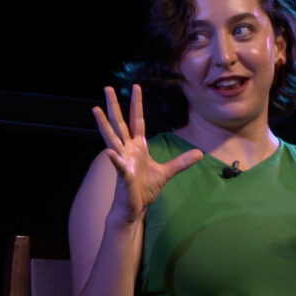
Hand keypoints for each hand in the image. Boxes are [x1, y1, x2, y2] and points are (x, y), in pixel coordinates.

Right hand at [93, 84, 202, 221]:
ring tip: (96, 109)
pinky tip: (109, 152)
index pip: (137, 120)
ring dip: (104, 124)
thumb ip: (181, 162)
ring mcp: (123, 161)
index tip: (136, 87)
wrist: (135, 208)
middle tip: (107, 88)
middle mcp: (127, 150)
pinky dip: (115, 159)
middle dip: (114, 106)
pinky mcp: (123, 176)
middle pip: (120, 124)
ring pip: (112, 139)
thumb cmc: (145, 189)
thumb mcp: (167, 172)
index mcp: (138, 147)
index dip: (136, 104)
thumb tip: (200, 153)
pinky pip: (118, 166)